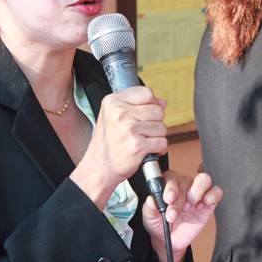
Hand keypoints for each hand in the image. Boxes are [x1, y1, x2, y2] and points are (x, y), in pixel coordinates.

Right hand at [70, 86, 166, 208]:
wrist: (99, 168)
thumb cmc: (107, 144)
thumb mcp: (113, 116)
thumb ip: (136, 105)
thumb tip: (162, 102)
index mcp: (112, 102)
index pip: (146, 93)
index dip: (151, 104)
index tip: (145, 115)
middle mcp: (120, 113)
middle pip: (157, 110)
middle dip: (154, 123)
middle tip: (141, 132)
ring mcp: (129, 129)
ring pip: (162, 127)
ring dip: (156, 137)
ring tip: (141, 141)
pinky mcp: (137, 145)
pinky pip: (162, 142)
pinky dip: (158, 149)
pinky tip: (146, 150)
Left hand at [142, 171, 222, 255]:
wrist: (169, 240)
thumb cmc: (158, 223)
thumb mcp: (149, 216)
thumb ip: (149, 207)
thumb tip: (151, 199)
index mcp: (167, 184)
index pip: (171, 176)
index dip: (170, 187)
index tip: (167, 199)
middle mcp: (183, 186)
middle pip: (187, 180)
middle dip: (180, 198)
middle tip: (174, 213)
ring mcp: (196, 193)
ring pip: (203, 180)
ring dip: (196, 194)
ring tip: (189, 208)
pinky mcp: (208, 203)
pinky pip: (216, 191)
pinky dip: (211, 196)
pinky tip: (201, 207)